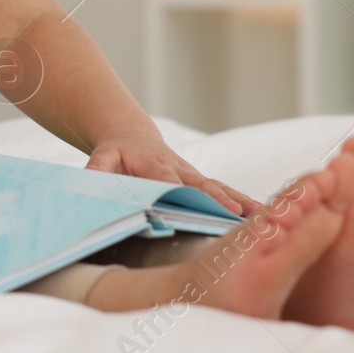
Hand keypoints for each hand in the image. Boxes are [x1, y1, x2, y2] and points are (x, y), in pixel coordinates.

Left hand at [85, 128, 256, 216]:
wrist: (132, 135)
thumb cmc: (116, 152)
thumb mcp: (102, 156)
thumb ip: (97, 169)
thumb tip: (89, 183)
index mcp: (153, 163)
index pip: (168, 180)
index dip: (183, 191)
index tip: (197, 202)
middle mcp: (178, 169)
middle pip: (200, 185)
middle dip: (218, 200)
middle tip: (237, 214)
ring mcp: (193, 176)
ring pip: (219, 188)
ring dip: (239, 202)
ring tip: (263, 217)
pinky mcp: (201, 182)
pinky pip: (225, 192)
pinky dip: (243, 203)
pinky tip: (264, 216)